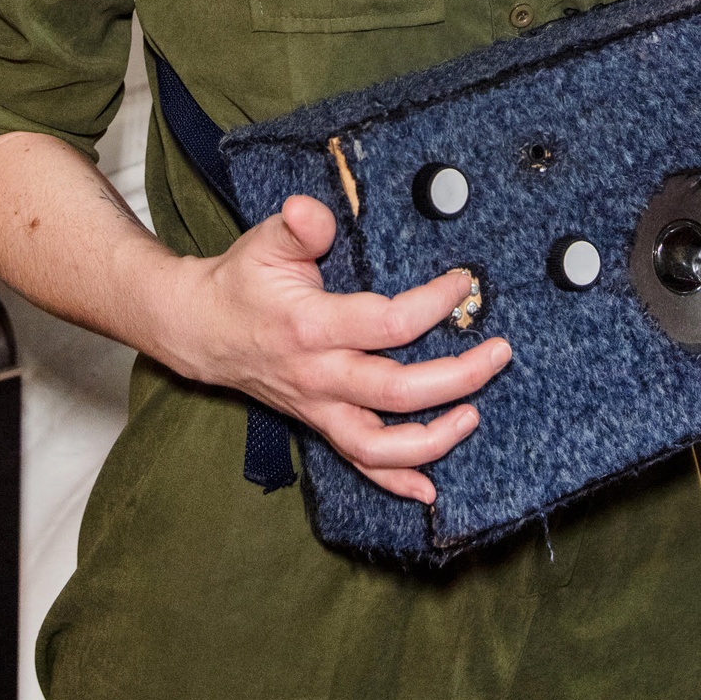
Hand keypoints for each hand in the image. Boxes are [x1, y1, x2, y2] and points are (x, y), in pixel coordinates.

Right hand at [168, 195, 511, 506]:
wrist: (201, 331)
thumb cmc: (242, 282)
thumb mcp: (265, 242)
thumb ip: (298, 227)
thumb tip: (311, 209)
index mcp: (311, 326)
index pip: (387, 325)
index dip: (433, 305)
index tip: (462, 283)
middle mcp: (319, 375)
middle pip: (397, 392)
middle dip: (458, 377)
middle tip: (499, 353)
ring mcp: (320, 407)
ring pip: (380, 446)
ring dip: (433, 439)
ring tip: (474, 415)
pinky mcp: (321, 423)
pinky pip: (360, 463)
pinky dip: (396, 482)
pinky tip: (431, 490)